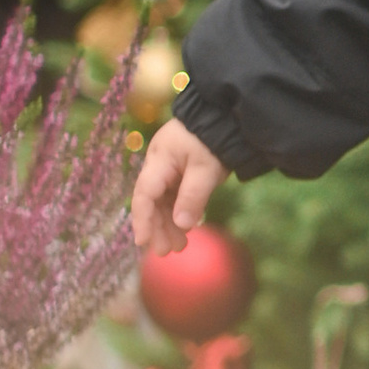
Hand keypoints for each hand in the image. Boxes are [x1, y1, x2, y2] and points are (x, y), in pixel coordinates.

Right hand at [130, 120, 229, 255]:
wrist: (225, 117)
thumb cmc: (214, 140)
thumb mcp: (206, 169)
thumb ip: (193, 196)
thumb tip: (182, 225)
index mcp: (159, 161)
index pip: (144, 194)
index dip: (142, 220)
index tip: (143, 242)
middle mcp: (158, 165)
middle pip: (151, 201)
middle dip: (157, 227)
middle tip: (165, 252)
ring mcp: (168, 167)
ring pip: (162, 200)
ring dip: (168, 223)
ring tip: (178, 247)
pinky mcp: (179, 170)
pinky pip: (173, 196)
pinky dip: (178, 212)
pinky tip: (184, 229)